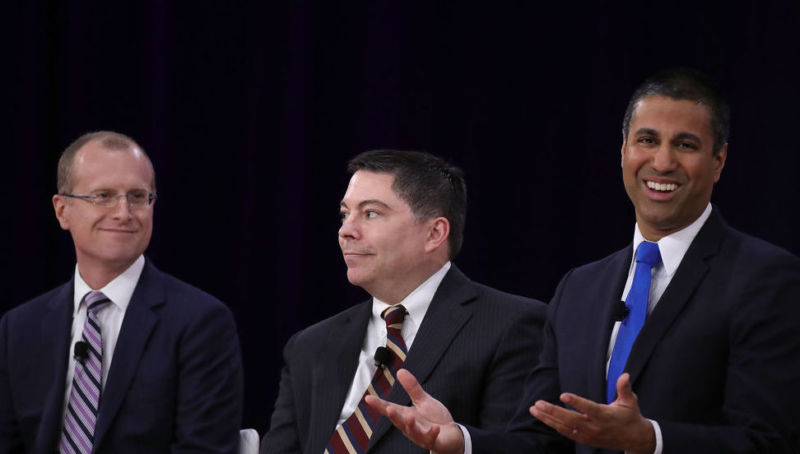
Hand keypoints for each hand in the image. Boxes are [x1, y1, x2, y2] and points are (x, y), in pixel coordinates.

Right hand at [364, 369, 464, 453]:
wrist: (451, 435)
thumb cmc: (434, 418)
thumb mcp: (423, 400)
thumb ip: (412, 388)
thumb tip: (400, 371)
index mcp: (406, 415)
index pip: (389, 409)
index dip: (378, 404)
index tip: (367, 398)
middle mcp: (410, 427)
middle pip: (399, 421)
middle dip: (394, 416)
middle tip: (388, 408)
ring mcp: (421, 436)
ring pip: (413, 432)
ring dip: (410, 425)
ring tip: (409, 416)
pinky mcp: (433, 441)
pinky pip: (431, 438)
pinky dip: (432, 433)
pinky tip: (435, 428)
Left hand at [529, 373, 654, 453]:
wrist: (634, 439)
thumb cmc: (630, 416)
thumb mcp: (630, 401)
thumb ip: (624, 388)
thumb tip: (625, 374)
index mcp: (605, 415)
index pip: (588, 408)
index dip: (576, 402)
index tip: (563, 396)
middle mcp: (595, 426)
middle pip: (570, 419)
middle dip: (552, 411)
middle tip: (538, 403)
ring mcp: (588, 434)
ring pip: (564, 427)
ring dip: (548, 418)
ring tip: (534, 409)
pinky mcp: (585, 439)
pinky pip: (566, 433)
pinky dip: (554, 425)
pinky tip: (543, 418)